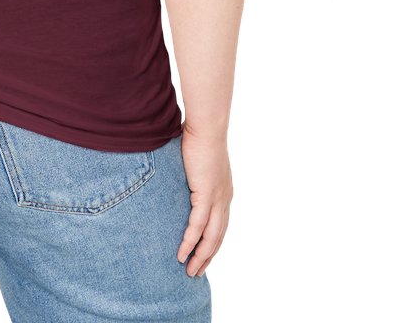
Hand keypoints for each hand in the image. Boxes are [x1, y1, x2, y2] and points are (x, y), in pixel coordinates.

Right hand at [176, 123, 232, 277]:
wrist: (206, 126)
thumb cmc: (198, 136)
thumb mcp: (195, 160)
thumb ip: (189, 172)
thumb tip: (175, 172)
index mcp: (223, 191)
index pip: (220, 224)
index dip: (212, 242)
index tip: (203, 256)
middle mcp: (224, 199)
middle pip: (218, 236)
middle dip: (207, 256)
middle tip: (196, 272)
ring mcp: (217, 198)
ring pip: (211, 237)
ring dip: (200, 256)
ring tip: (190, 271)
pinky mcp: (205, 195)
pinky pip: (198, 225)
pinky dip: (190, 242)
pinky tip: (182, 253)